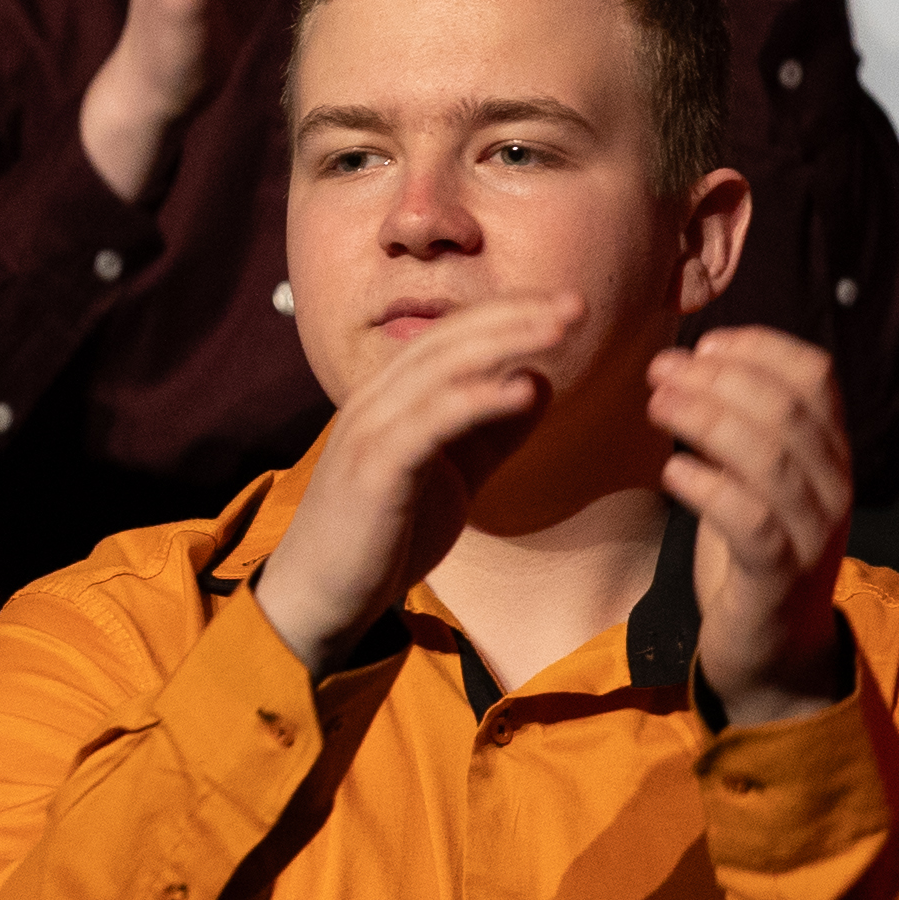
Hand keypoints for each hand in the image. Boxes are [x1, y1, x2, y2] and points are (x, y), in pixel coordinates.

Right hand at [252, 289, 590, 665]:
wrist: (321, 596)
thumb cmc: (382, 536)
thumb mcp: (452, 475)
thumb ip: (490, 431)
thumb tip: (535, 381)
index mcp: (390, 397)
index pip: (452, 335)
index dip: (509, 314)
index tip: (566, 306)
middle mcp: (375, 400)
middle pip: (449, 338)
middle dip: (515, 315)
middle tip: (576, 303)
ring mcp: (370, 431)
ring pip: (439, 368)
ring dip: (504, 342)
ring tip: (559, 330)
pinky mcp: (374, 469)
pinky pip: (428, 422)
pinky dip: (476, 400)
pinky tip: (521, 392)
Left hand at [648, 328, 855, 721]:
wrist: (773, 651)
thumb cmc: (752, 552)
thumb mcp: (751, 479)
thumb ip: (739, 427)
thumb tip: (690, 364)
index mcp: (829, 454)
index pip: (816, 377)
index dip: (759, 348)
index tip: (704, 344)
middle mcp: (833, 487)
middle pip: (788, 410)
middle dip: (718, 379)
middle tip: (659, 370)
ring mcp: (813, 533)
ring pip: (770, 459)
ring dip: (705, 421)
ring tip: (655, 405)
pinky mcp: (780, 577)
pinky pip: (751, 521)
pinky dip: (708, 488)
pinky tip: (670, 472)